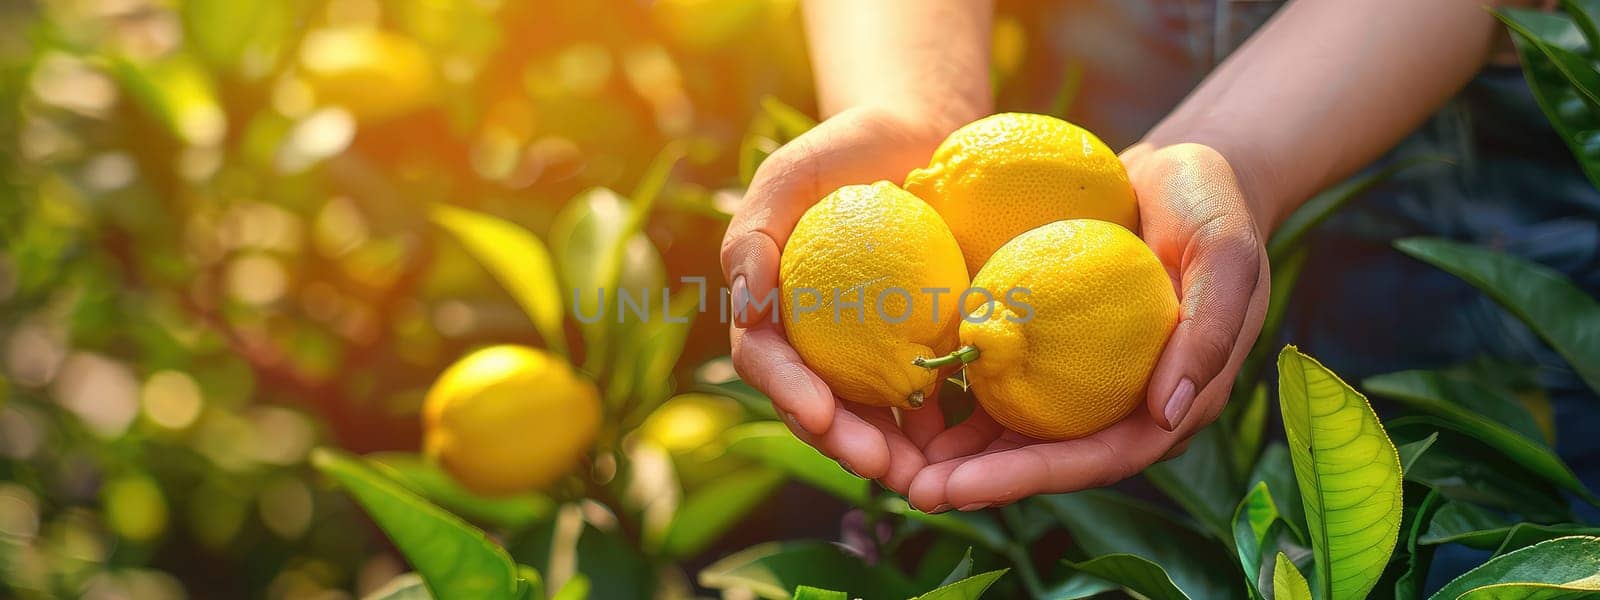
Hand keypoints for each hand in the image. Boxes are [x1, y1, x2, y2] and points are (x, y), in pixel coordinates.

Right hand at [721, 105, 971, 493]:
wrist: (919, 140)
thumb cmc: (845, 152)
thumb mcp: (791, 175)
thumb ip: (755, 232)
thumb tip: (746, 305)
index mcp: (773, 313)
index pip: (769, 363)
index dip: (788, 393)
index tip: (818, 413)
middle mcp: (814, 343)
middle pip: (819, 408)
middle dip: (844, 444)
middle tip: (880, 466)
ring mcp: (867, 353)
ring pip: (872, 419)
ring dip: (893, 456)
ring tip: (925, 481)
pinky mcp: (921, 352)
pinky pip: (928, 400)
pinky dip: (941, 430)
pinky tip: (966, 448)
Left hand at [906, 142, 1270, 511]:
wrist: (1179, 170)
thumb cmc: (1213, 207)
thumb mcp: (1224, 254)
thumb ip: (1207, 331)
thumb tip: (1170, 415)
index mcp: (1170, 402)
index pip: (1098, 458)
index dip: (1032, 477)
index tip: (967, 488)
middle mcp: (1121, 403)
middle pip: (1047, 458)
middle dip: (982, 483)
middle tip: (915, 494)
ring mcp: (1080, 376)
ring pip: (1016, 431)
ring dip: (959, 455)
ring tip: (898, 468)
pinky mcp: (1048, 344)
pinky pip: (999, 379)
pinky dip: (957, 397)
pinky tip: (908, 404)